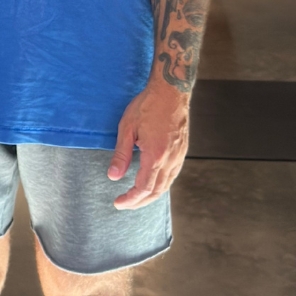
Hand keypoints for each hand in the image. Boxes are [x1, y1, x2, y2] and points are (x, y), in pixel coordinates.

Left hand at [108, 82, 190, 209]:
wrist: (171, 91)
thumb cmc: (147, 105)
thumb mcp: (127, 127)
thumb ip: (121, 154)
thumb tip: (113, 177)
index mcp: (156, 155)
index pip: (143, 188)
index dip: (130, 199)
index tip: (118, 203)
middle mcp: (170, 159)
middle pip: (157, 191)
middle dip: (139, 202)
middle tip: (124, 204)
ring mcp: (179, 156)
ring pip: (167, 185)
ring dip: (151, 195)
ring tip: (136, 198)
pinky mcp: (182, 151)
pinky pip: (173, 175)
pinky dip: (161, 185)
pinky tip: (152, 183)